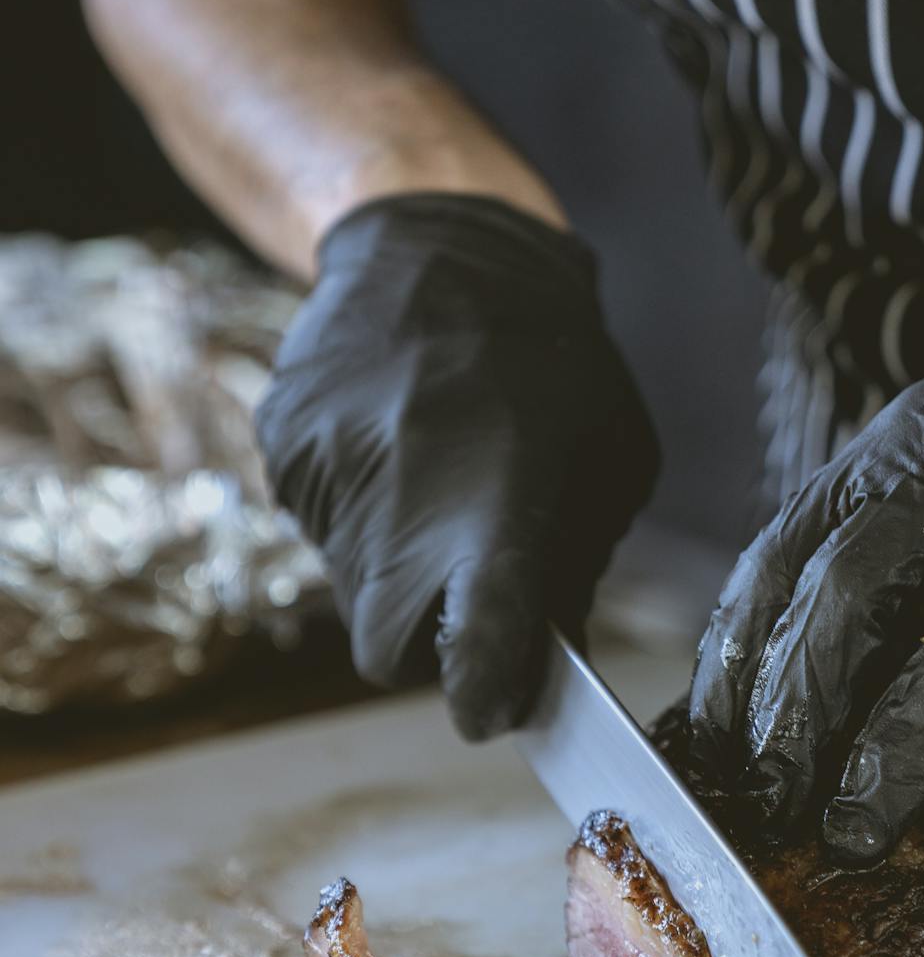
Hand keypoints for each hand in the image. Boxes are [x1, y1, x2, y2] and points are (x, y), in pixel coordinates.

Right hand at [257, 193, 658, 737]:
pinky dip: (359, 517)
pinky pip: (321, 529)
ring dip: (392, 571)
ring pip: (350, 590)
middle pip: (383, 650)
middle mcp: (401, 491)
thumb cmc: (550, 361)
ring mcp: (328, 471)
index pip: (477, 632)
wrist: (438, 244)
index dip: (479, 689)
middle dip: (420, 648)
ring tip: (433, 483)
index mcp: (497, 499)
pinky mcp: (283, 450)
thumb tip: (544, 663)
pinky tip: (393, 450)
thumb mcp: (608, 461)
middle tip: (459, 598)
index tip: (486, 712)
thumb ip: (575, 569)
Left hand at [691, 228, 923, 861]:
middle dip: (796, 711)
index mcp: (900, 449)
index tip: (706, 753)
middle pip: (855, 592)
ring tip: (858, 836)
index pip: (785, 559)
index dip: (734, 665)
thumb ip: (877, 542)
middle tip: (768, 805)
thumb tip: (785, 686)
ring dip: (902, 750)